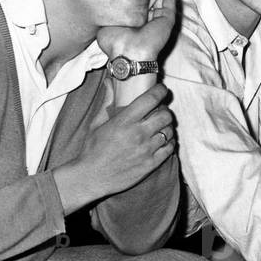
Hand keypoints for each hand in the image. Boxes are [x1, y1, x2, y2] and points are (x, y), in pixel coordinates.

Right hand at [53, 84, 175, 213]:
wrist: (91, 177)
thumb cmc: (92, 150)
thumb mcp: (96, 124)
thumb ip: (106, 102)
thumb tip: (109, 83)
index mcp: (124, 121)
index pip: (150, 99)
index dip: (160, 91)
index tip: (161, 89)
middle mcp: (138, 134)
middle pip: (165, 115)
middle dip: (165, 110)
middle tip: (160, 111)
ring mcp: (146, 150)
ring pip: (169, 131)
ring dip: (167, 126)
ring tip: (160, 127)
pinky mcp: (151, 164)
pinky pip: (170, 148)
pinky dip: (169, 142)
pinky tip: (163, 141)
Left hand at [96, 0, 176, 59]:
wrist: (128, 52)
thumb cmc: (115, 42)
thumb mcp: (106, 23)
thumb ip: (110, 13)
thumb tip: (104, 2)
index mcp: (134, 21)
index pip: (137, 2)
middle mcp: (147, 19)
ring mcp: (158, 19)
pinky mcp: (167, 19)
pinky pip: (170, 1)